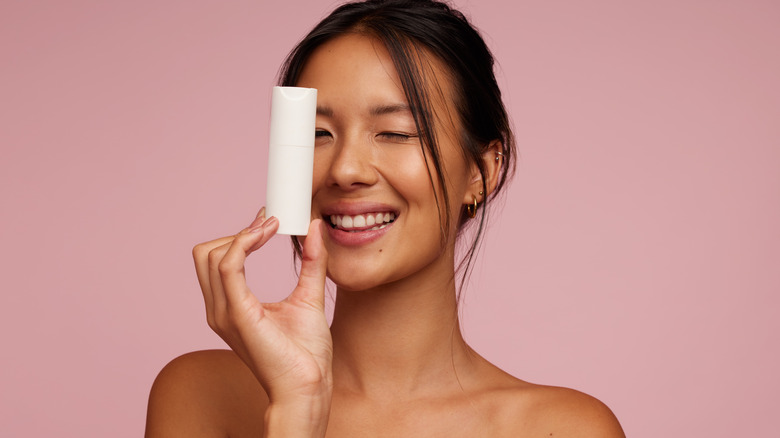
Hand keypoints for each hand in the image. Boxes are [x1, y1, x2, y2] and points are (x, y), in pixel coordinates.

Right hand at [192, 209, 331, 409]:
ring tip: (271, 227)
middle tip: (270, 223)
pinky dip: (243, 243)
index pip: (217, 259)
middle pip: (205, 253)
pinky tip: (266, 235)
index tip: (269, 220)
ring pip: (211, 255)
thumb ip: (312, 263)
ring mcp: (224, 312)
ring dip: (242, 234)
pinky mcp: (237, 314)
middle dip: (237, 232)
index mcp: (231, 306)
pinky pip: (227, 266)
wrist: (309, 386)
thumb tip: (314, 228)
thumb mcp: (309, 296)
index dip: (240, 234)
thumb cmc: (306, 354)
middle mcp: (220, 308)